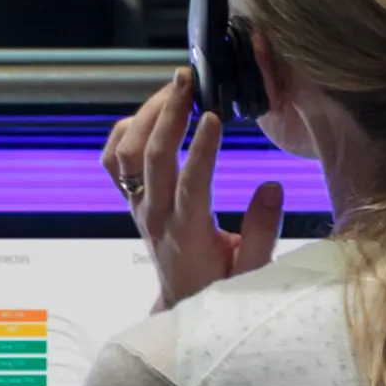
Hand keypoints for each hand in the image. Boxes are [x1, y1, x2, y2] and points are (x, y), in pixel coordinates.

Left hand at [103, 68, 285, 312]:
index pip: (191, 184)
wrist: (183, 306)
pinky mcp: (132, 200)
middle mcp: (156, 216)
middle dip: (169, 113)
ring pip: (126, 153)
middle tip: (189, 80)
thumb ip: (263, 230)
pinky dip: (126, 131)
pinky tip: (150, 113)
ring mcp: (138, 206)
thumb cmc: (222, 287)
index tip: (215, 116)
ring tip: (174, 88)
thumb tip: (271, 186)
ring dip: (147, 115)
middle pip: (151, 157)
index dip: (201, 149)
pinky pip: (114, 160)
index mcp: (189, 233)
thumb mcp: (253, 270)